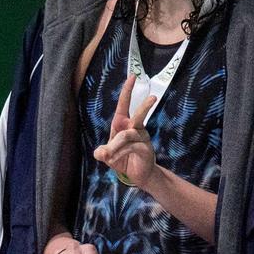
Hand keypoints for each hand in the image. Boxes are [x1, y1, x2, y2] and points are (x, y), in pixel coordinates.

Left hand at [93, 74, 157, 188]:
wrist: (138, 176)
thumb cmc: (123, 160)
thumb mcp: (108, 156)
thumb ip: (103, 152)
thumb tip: (99, 152)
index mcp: (124, 124)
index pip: (125, 105)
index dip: (127, 91)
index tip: (133, 77)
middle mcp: (135, 128)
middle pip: (139, 114)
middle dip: (145, 106)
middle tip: (153, 98)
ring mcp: (142, 138)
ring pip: (127, 135)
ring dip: (114, 146)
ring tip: (108, 155)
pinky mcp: (145, 149)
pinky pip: (130, 147)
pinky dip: (118, 154)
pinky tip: (113, 160)